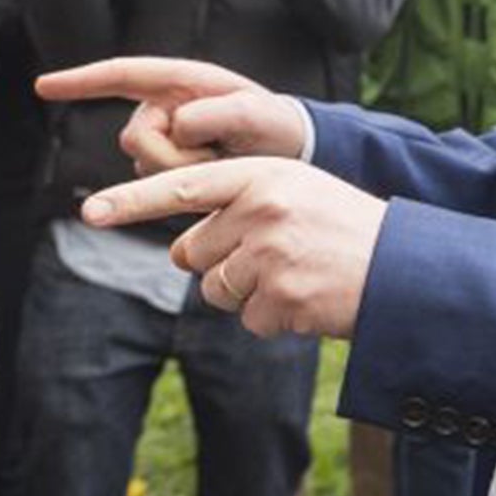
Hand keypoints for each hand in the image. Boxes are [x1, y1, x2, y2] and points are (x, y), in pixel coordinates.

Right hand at [34, 56, 306, 173]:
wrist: (288, 153)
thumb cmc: (274, 126)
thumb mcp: (256, 116)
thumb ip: (219, 116)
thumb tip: (178, 124)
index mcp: (181, 81)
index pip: (121, 75)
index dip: (81, 81)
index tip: (42, 86)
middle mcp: (165, 107)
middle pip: (135, 139)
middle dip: (172, 157)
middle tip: (217, 156)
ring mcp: (165, 137)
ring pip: (144, 166)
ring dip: (182, 172)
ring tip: (221, 161)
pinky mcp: (168, 164)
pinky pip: (156, 183)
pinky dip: (184, 183)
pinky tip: (211, 175)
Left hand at [81, 157, 384, 338]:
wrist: (405, 269)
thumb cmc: (345, 231)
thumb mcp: (296, 194)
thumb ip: (239, 205)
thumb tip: (180, 251)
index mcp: (262, 175)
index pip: (182, 187)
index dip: (131, 201)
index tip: (90, 211)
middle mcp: (260, 209)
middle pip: (192, 251)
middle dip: (220, 263)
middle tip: (275, 258)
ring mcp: (269, 254)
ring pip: (215, 290)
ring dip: (247, 294)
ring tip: (296, 278)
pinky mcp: (280, 297)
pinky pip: (247, 321)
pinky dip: (274, 321)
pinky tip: (309, 302)